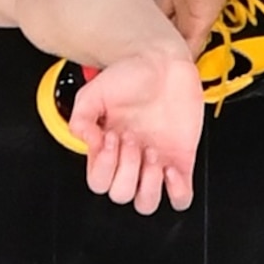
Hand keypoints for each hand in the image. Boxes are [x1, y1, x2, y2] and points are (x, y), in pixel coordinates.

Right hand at [62, 43, 205, 214]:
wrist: (163, 60)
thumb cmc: (131, 74)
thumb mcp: (93, 93)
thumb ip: (81, 119)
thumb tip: (86, 142)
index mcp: (107, 150)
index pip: (99, 183)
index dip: (104, 166)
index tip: (111, 136)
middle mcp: (130, 160)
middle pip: (120, 195)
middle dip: (126, 168)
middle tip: (133, 139)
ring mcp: (156, 163)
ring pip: (146, 203)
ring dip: (148, 184)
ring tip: (152, 153)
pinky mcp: (182, 160)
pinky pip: (181, 197)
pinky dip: (178, 192)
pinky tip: (171, 168)